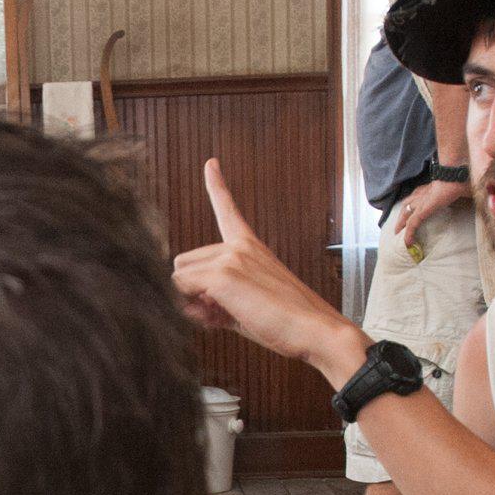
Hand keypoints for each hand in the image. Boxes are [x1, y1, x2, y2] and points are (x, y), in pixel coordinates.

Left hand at [172, 160, 366, 378]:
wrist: (316, 331)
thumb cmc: (288, 322)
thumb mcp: (248, 305)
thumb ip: (217, 299)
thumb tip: (188, 304)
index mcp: (250, 247)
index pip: (229, 211)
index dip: (217, 185)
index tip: (211, 163)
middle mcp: (239, 246)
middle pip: (184, 263)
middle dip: (191, 290)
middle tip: (219, 312)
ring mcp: (231, 257)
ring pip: (178, 276)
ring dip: (189, 301)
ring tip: (223, 316)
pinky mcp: (224, 274)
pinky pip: (180, 289)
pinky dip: (190, 310)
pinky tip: (218, 318)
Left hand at [386, 175, 470, 251]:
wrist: (458, 175)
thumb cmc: (464, 180)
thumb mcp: (464, 190)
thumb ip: (465, 196)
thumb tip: (480, 202)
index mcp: (432, 187)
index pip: (419, 194)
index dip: (415, 202)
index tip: (414, 210)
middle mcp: (423, 192)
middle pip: (408, 203)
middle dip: (402, 214)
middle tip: (400, 225)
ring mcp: (421, 200)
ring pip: (406, 212)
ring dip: (401, 222)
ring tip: (399, 233)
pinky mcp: (423, 209)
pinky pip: (412, 223)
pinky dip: (409, 233)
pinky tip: (407, 242)